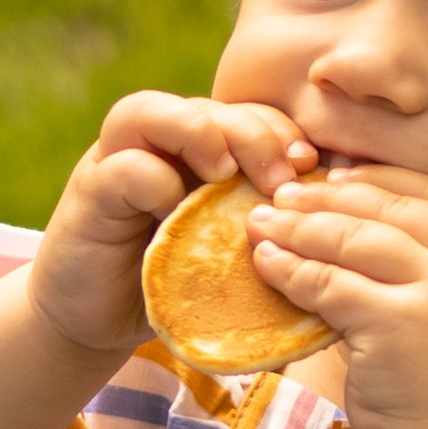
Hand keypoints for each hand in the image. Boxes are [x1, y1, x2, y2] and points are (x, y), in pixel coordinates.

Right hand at [27, 91, 316, 356]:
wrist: (94, 321)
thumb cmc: (173, 288)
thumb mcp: (230, 257)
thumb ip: (267, 234)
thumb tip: (336, 239)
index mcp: (200, 154)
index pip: (249, 117)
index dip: (284, 133)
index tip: (316, 169)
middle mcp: (159, 146)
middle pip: (212, 107)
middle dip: (256, 133)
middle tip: (285, 176)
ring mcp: (119, 162)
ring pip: (153, 111)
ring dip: (200, 133)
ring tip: (226, 173)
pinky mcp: (91, 193)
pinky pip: (123, 165)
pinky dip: (152, 179)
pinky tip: (173, 211)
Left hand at [245, 164, 427, 428]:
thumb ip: (417, 272)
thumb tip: (345, 224)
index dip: (381, 180)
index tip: (336, 177)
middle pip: (390, 210)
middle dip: (329, 200)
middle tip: (282, 197)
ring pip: (356, 240)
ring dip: (301, 228)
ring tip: (262, 225)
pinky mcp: (397, 323)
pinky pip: (331, 283)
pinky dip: (292, 271)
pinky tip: (266, 264)